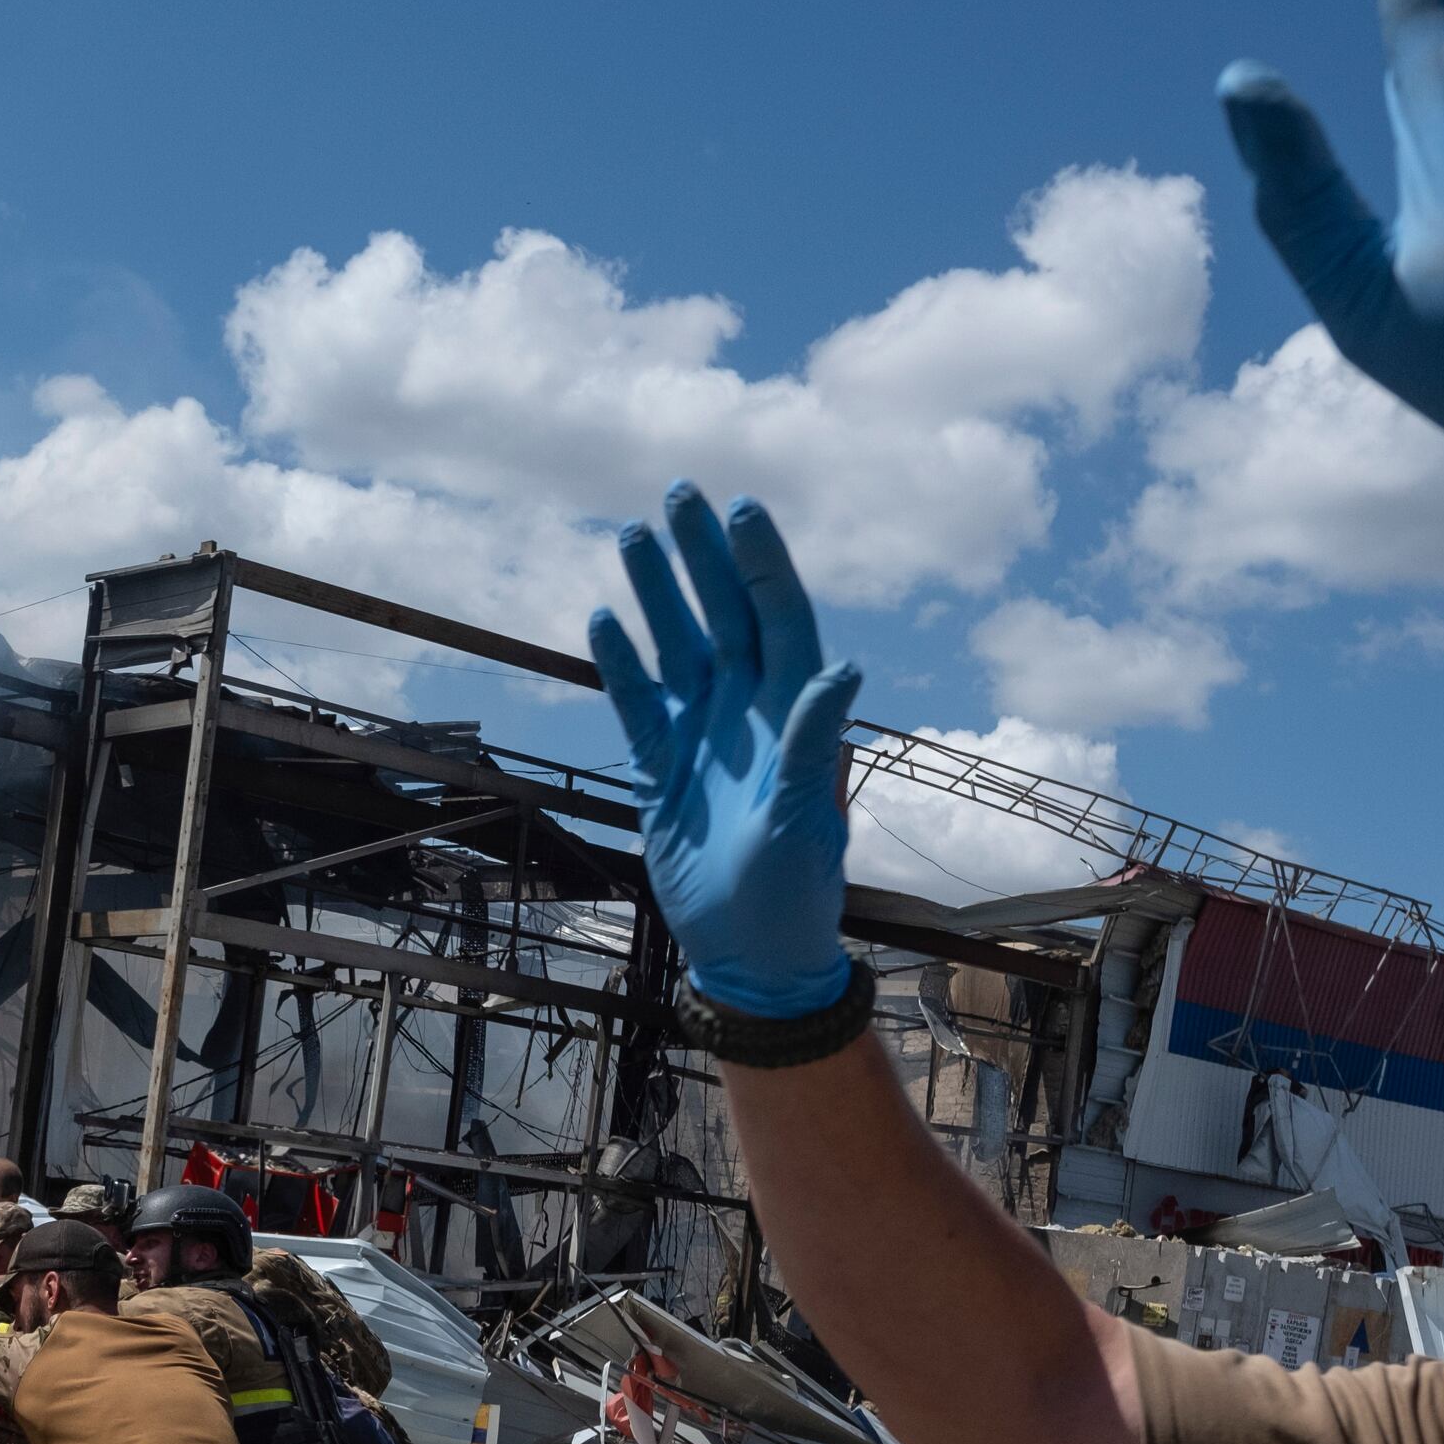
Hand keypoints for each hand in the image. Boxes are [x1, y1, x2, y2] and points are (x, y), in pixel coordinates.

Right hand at [586, 484, 864, 1020]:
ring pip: (677, 644)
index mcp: (793, 713)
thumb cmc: (795, 894)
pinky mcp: (662, 765)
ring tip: (633, 533)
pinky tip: (602, 618)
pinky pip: (637, 700)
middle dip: (703, 555)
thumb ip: (812, 741)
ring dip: (658, 592)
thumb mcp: (806, 820)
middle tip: (678, 491)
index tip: (740, 510)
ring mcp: (702, 733)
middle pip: (725, 613)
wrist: (750, 952)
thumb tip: (842, 665)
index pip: (779, 618)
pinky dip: (620, 661)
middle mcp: (747, 710)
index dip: (761, 564)